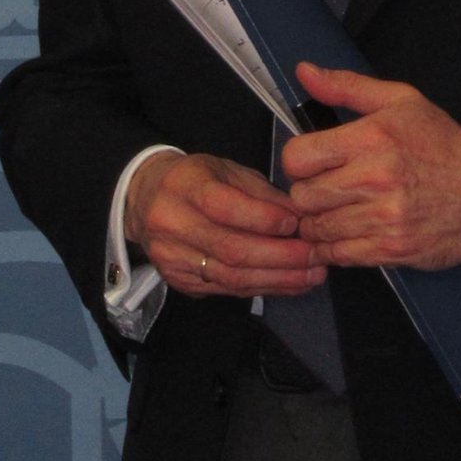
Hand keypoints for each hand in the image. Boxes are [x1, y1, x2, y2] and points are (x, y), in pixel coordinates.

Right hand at [125, 150, 325, 298]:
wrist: (145, 200)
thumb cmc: (196, 180)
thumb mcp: (227, 171)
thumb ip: (261, 194)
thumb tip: (299, 217)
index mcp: (185, 186)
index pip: (224, 207)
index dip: (262, 219)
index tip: (296, 224)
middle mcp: (172, 225)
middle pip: (230, 249)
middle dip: (279, 257)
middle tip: (316, 257)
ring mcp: (173, 259)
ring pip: (230, 276)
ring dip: (277, 279)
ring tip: (312, 275)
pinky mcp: (180, 283)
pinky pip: (227, 290)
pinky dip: (262, 288)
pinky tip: (289, 284)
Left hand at [282, 63, 460, 270]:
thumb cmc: (441, 143)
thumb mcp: (400, 101)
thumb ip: (346, 86)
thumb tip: (303, 72)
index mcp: (372, 137)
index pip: (298, 157)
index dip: (299, 161)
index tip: (313, 162)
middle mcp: (375, 178)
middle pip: (302, 197)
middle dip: (307, 193)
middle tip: (325, 188)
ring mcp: (384, 218)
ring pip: (317, 229)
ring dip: (320, 222)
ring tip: (337, 211)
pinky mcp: (392, 250)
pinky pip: (339, 255)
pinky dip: (335, 246)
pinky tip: (349, 231)